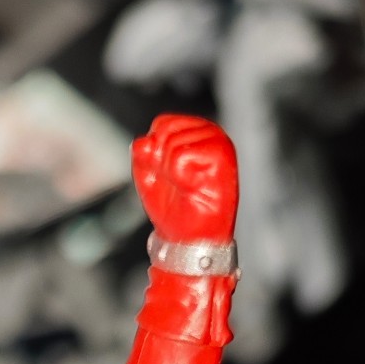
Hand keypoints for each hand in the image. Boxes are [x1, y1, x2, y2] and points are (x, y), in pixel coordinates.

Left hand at [132, 114, 237, 244]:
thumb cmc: (174, 211)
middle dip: (161, 161)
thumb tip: (143, 140)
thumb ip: (142, 154)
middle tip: (176, 183)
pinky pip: (181, 155)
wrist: (187, 241)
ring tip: (185, 186)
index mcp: (194, 133)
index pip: (163, 123)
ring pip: (173, 142)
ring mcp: (217, 141)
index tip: (165, 174)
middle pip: (166, 129)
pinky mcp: (222, 153)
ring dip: (171, 171)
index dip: (154, 151)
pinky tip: (192, 187)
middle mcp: (208, 133)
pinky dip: (180, 176)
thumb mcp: (148, 177)